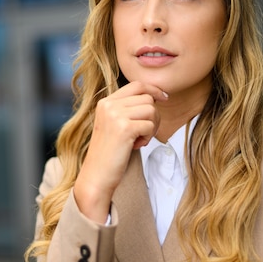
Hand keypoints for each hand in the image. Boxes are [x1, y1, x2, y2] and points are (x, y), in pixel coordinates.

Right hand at [73, 81, 167, 222]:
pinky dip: (148, 137)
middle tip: (144, 133)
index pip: (136, 85)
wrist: (97, 176)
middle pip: (147, 98)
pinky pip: (150, 125)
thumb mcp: (114, 124)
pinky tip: (137, 146)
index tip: (165, 98)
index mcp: (105, 102)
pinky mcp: (124, 128)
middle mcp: (108, 105)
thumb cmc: (109, 153)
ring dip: (151, 127)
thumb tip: (155, 96)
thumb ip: (127, 109)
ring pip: (151, 110)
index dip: (154, 89)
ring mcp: (115, 115)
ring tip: (139, 140)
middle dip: (153, 116)